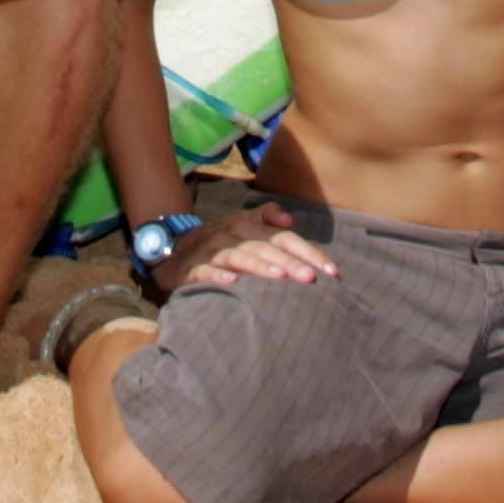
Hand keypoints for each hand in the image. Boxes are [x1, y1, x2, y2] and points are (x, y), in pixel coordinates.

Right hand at [163, 202, 337, 290]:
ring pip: (240, 258)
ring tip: (280, 277)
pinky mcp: (194, 268)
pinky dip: (219, 276)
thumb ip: (267, 218)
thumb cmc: (217, 241)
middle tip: (311, 279)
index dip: (308, 252)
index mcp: (249, 227)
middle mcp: (233, 235)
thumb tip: (290, 219)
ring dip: (259, 267)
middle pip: (266, 248)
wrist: (172, 248)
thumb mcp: (241, 224)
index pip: (284, 238)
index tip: (331, 271)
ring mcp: (213, 251)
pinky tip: (233, 284)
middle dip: (290, 263)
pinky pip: (207, 271)